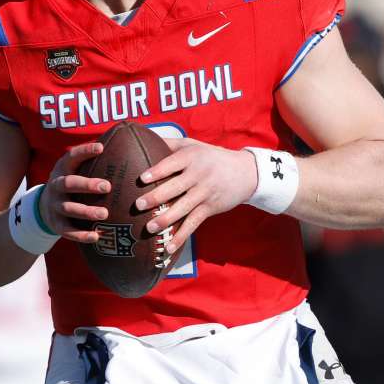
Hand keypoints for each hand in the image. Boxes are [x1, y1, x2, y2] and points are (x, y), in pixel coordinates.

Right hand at [40, 142, 110, 242]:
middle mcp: (56, 186)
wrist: (44, 206)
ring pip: (68, 208)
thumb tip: (123, 145)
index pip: (71, 157)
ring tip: (105, 214)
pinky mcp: (56, 224)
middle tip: (107, 186)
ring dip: (86, 211)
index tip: (101, 148)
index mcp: (62, 169)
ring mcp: (54, 205)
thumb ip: (91, 161)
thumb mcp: (74, 169)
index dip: (84, 152)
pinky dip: (81, 235)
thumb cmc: (71, 183)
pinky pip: (67, 231)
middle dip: (87, 184)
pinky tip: (96, 236)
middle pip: (69, 184)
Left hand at [135, 138, 257, 252]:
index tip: (142, 178)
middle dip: (156, 197)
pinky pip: (193, 223)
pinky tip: (169, 247)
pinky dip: (181, 236)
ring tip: (150, 228)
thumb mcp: (192, 145)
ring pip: (183, 208)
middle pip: (175, 187)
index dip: (157, 171)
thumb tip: (140, 136)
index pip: (172, 164)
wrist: (245, 172)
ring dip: (166, 219)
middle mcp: (198, 175)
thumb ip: (168, 143)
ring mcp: (205, 193)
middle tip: (138, 205)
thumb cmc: (210, 156)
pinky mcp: (210, 208)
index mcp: (191, 157)